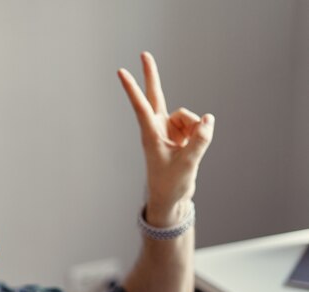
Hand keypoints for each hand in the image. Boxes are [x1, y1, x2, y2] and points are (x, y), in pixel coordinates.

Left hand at [118, 52, 214, 226]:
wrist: (171, 198)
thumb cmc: (171, 184)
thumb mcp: (187, 164)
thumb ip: (199, 140)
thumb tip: (208, 119)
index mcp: (150, 134)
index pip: (141, 106)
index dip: (132, 88)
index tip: (121, 71)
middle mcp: (157, 128)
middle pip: (156, 96)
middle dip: (152, 75)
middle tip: (144, 54)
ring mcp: (169, 130)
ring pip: (188, 117)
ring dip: (195, 131)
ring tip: (188, 152)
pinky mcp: (180, 135)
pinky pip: (196, 126)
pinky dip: (200, 135)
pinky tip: (192, 151)